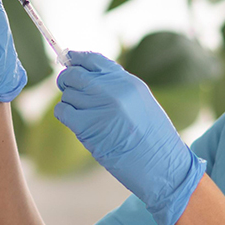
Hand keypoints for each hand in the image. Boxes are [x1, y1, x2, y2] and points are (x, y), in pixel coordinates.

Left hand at [54, 51, 206, 224]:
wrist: (161, 165)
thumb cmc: (153, 138)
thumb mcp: (140, 101)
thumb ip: (116, 87)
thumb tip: (87, 76)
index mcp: (127, 81)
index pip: (93, 59)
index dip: (77, 59)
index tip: (69, 61)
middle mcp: (112, 90)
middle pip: (74, 75)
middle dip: (67, 80)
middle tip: (68, 88)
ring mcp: (99, 107)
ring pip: (67, 94)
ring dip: (70, 103)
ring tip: (84, 115)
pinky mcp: (87, 126)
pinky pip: (63, 111)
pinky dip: (64, 115)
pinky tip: (74, 122)